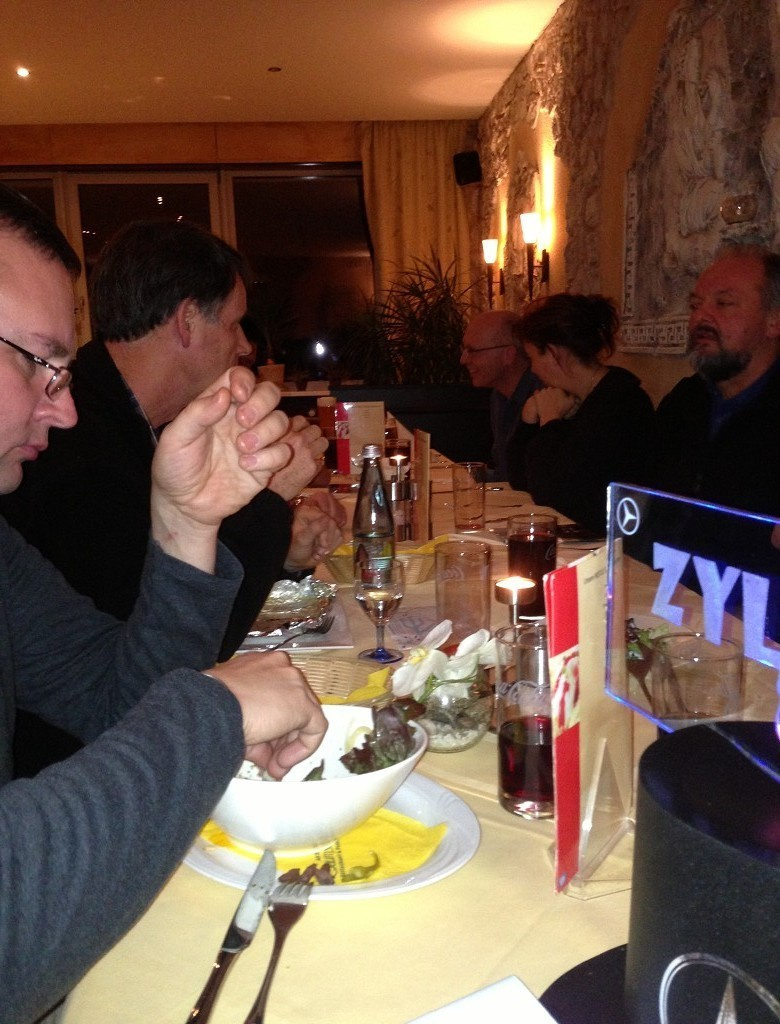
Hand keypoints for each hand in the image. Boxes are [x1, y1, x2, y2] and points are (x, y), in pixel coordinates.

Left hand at [150, 368, 290, 569]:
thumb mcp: (176, 439)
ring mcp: (256, 442)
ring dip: (266, 432)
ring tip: (241, 450)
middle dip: (262, 403)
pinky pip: (284, 451)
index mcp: (218, 406)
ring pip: (281, 421)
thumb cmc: (175, 468)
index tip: (238, 396)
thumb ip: (197, 414)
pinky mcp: (266, 466)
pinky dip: (270, 457)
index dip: (245, 380)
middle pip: (269, 393)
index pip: (240, 377)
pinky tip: (247, 467)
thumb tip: (224, 394)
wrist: (185, 506)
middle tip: (243, 422)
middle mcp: (240, 419)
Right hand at [207, 651, 327, 776]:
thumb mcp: (233, 715)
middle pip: (290, 706)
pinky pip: (314, 728)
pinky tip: (282, 761)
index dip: (271, 725)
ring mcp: (294, 683)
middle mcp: (281, 667)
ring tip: (274, 766)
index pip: (275, 695)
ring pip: (303, 717)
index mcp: (261, 664)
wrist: (211, 708)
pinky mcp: (302, 703)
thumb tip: (266, 757)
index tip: (261, 744)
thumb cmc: (211, 707)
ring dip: (288, 746)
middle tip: (270, 761)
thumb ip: (255, 731)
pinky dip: (302, 748)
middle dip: (281, 738)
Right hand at [267, 416, 327, 500]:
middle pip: (315, 429)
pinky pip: (321, 459)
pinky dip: (317, 462)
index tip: (297, 433)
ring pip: (323, 442)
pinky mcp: (313, 467)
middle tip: (306, 443)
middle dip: (311, 435)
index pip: (301, 420)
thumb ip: (278, 435)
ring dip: (318, 446)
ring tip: (311, 453)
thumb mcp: (265, 444)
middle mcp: (298, 439)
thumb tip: (287, 430)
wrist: (265, 492)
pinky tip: (308, 468)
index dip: (300, 427)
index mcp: (284, 430)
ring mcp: (308, 453)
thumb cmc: (260, 469)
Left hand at [285, 491, 346, 569]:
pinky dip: (333, 546)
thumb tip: (327, 518)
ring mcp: (325, 522)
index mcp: (307, 512)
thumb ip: (314, 529)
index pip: (325, 517)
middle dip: (327, 540)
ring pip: (337, 531)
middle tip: (318, 551)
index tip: (322, 546)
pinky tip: (324, 549)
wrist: (299, 560)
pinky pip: (340, 536)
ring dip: (329, 545)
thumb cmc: (297, 549)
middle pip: (333, 524)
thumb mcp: (303, 540)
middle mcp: (317, 514)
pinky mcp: (331, 530)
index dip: (326, 533)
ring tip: (319, 551)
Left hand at [526, 387, 578, 425]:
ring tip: (546, 400)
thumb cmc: (561, 410)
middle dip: (552, 393)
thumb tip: (573, 393)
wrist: (550, 416)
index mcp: (559, 389)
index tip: (558, 399)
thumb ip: (573, 396)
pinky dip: (537, 395)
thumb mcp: (571, 403)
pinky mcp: (537, 396)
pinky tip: (539, 398)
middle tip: (552, 400)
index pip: (558, 389)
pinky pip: (536, 392)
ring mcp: (543, 391)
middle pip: (551, 389)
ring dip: (545, 394)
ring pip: (544, 391)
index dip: (559, 394)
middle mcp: (551, 388)